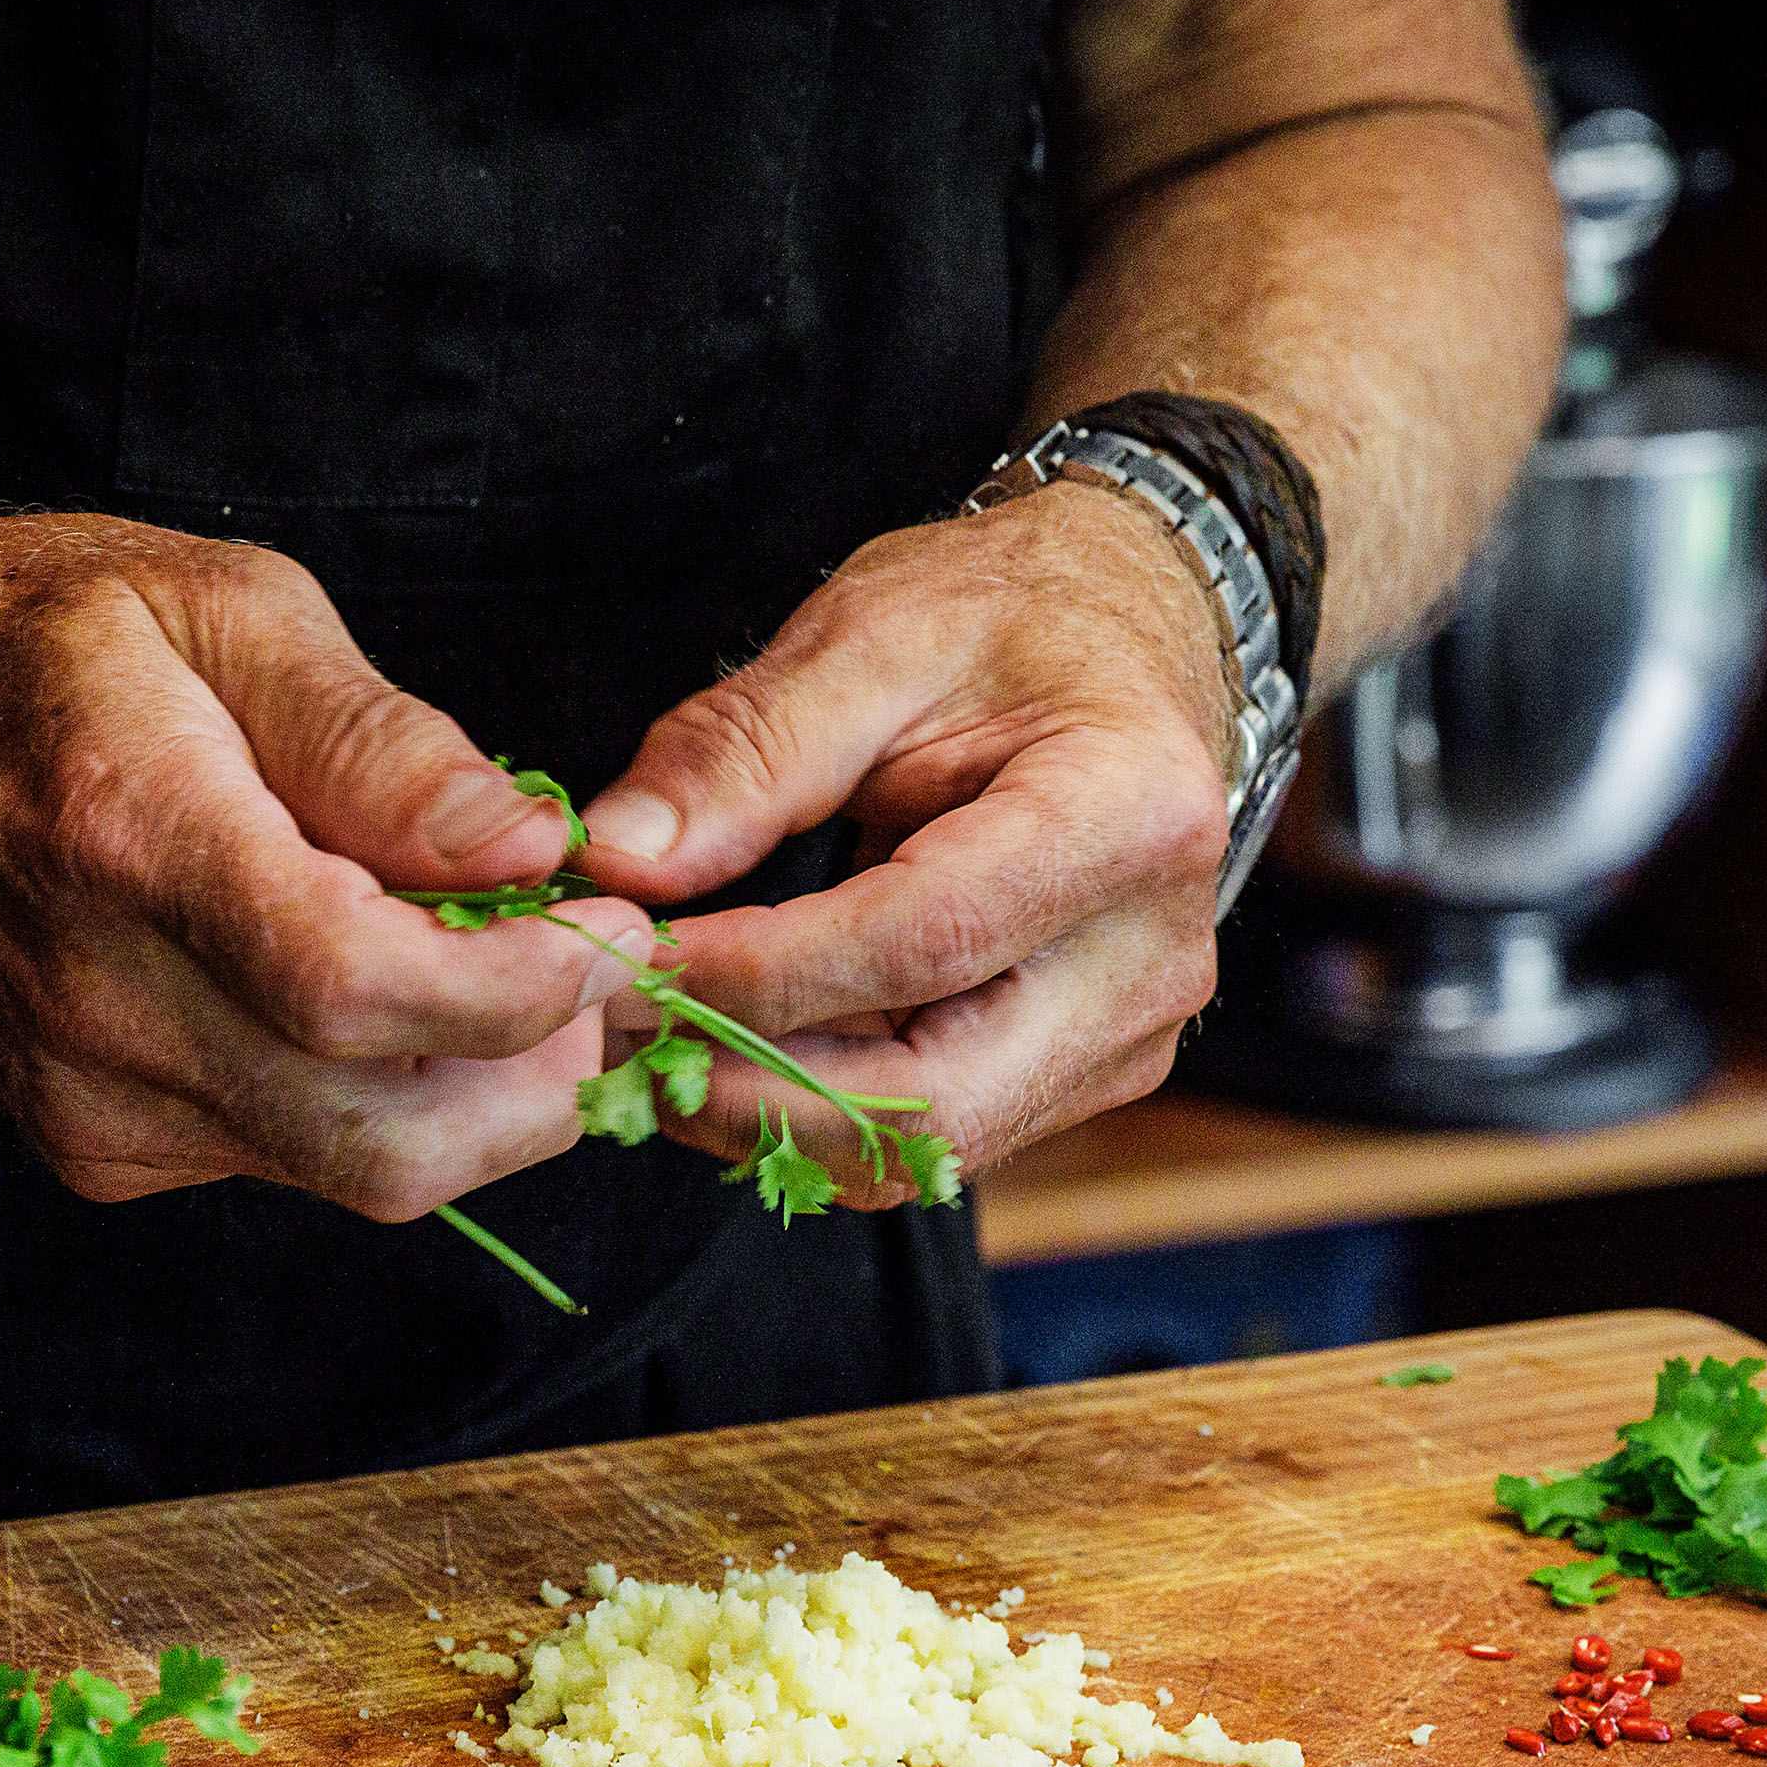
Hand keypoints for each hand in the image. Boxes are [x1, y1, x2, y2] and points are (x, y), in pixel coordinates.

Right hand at [0, 515, 648, 1216]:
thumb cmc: (40, 640)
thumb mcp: (224, 608)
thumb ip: (379, 738)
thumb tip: (526, 848)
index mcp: (126, 837)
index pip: (357, 985)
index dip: (519, 987)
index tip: (607, 929)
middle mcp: (97, 999)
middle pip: (382, 1130)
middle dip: (538, 1071)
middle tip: (596, 969)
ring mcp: (88, 1095)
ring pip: (356, 1169)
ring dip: (477, 1097)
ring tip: (511, 980)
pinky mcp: (94, 1147)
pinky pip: (291, 1160)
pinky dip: (378, 1102)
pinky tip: (378, 1003)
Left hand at [575, 483, 1233, 1199]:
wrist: (1124, 645)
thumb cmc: (1008, 622)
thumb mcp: (870, 636)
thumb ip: (743, 752)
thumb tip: (616, 864)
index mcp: (1128, 815)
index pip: (924, 941)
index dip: (760, 974)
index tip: (628, 961)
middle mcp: (1150, 956)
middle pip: (936, 1098)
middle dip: (753, 1088)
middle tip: (617, 1033)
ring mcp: (1126, 1033)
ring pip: (925, 1144)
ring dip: (768, 1114)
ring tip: (654, 1038)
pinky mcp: (1083, 1073)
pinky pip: (933, 1135)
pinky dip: (814, 1109)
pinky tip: (729, 1046)